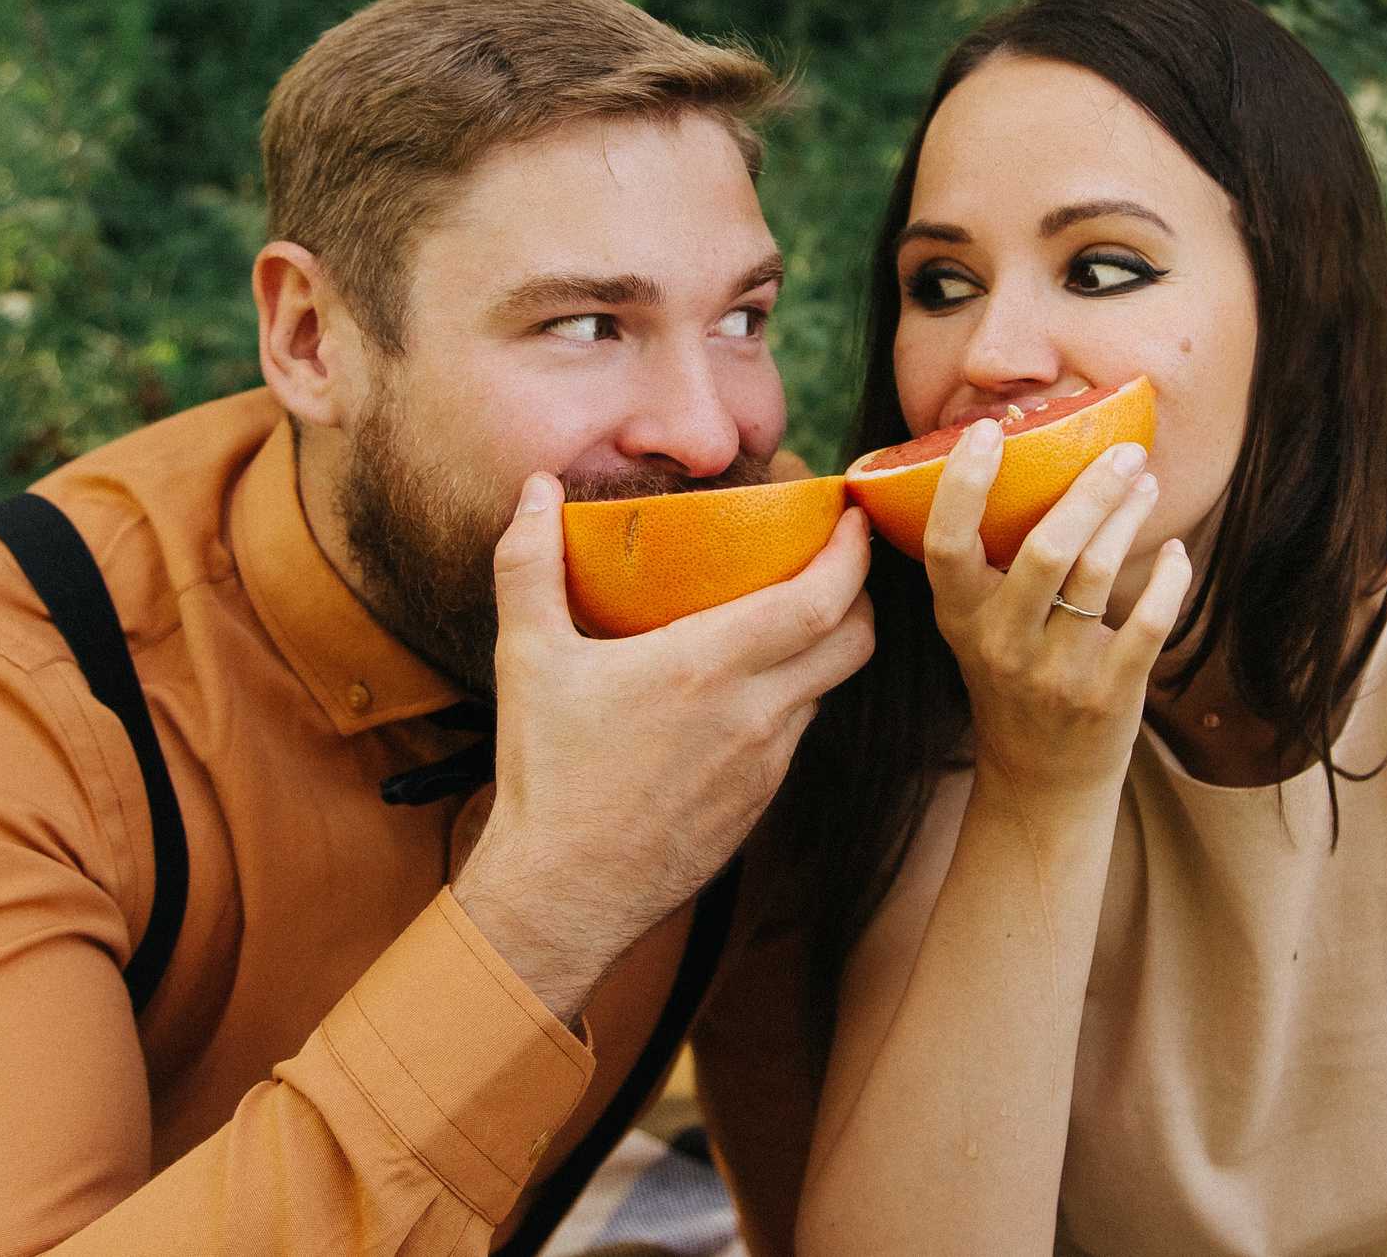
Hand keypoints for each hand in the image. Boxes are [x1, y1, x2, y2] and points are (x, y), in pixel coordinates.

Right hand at [452, 476, 874, 1024]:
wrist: (564, 896)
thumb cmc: (546, 776)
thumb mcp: (526, 658)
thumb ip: (529, 564)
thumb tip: (535, 489)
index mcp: (709, 666)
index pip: (823, 597)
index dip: (854, 552)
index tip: (853, 517)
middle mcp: (755, 713)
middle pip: (855, 640)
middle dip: (860, 592)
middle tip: (836, 560)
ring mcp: (766, 764)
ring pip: (829, 688)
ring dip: (826, 647)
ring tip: (794, 616)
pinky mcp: (760, 803)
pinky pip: (797, 733)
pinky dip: (792, 698)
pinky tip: (752, 687)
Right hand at [924, 420, 1192, 807]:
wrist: (1040, 780)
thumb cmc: (1010, 677)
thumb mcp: (975, 625)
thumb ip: (986, 561)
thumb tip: (1018, 455)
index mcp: (959, 615)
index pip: (945, 544)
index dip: (963, 484)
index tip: (990, 430)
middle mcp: (1001, 643)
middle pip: (1045, 549)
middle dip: (1092, 490)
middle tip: (1125, 452)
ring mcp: (1055, 673)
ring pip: (1099, 574)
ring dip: (1130, 519)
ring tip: (1147, 486)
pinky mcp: (1109, 695)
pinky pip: (1150, 621)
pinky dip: (1170, 578)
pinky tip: (1174, 554)